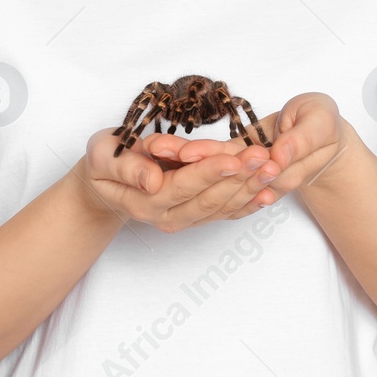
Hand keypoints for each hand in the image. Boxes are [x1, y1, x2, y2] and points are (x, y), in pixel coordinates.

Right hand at [72, 126, 273, 232]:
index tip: (235, 158)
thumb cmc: (104, 163)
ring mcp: (185, 219)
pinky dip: (249, 203)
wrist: (103, 186)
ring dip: (250, 188)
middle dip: (240, 177)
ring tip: (273, 167)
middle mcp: (168, 216)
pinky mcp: (197, 216)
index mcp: (147, 201)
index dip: (212, 171)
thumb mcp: (103, 157)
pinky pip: (227, 213)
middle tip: (264, 157)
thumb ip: (127, 168)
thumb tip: (152, 179)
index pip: (185, 185)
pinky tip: (269, 192)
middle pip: (211, 199)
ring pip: (223, 207)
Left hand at [168, 93, 346, 205]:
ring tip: (153, 147)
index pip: (238, 167)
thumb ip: (300, 141)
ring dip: (180, 157)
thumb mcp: (321, 124)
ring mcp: (246, 171)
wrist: (325, 133)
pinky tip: (164, 150)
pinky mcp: (239, 160)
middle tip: (155, 147)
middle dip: (184, 158)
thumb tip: (277, 157)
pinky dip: (190, 155)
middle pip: (217, 171)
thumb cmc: (325, 125)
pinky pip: (213, 159)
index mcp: (280, 170)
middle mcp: (256, 177)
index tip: (184, 153)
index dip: (209, 159)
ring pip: (211, 166)